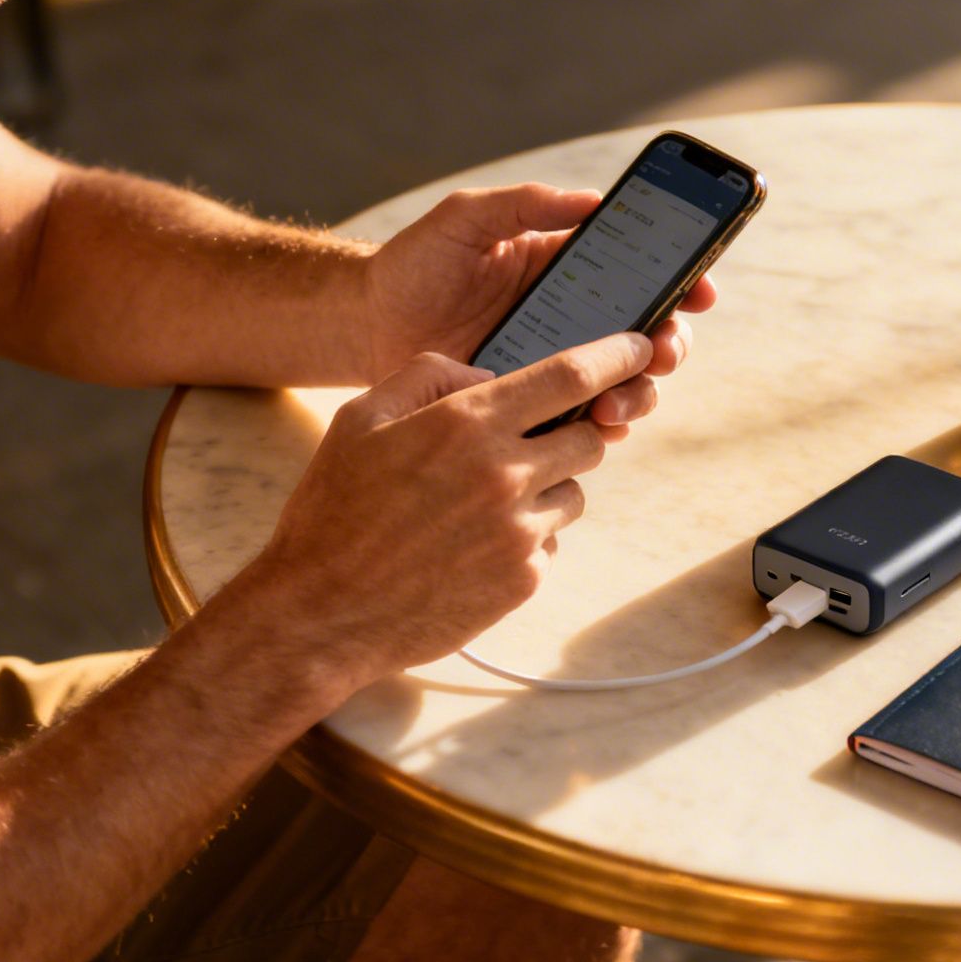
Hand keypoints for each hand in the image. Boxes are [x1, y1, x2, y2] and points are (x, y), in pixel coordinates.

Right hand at [225, 332, 653, 692]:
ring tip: (478, 507)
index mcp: (467, 423)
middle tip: (527, 445)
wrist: (321, 614)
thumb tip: (487, 376)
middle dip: (571, 433)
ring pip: (573, 493)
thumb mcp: (361, 418)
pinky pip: (551, 543)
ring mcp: (519, 532)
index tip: (639, 347)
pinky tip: (469, 548)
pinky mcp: (523, 580)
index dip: (617, 355)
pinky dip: (525, 539)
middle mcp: (505, 474)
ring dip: (545, 490)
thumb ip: (429, 375)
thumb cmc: (333, 511)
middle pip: (590, 437)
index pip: (572, 375)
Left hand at [361, 183, 715, 441]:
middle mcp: (570, 320)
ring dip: (636, 395)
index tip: (700, 290)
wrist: (363, 326)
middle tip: (660, 353)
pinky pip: (579, 425)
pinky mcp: (528, 409)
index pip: (639, 275)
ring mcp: (552, 368)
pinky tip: (591, 431)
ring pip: (622, 385)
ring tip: (614, 404)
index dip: (681, 281)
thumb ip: (525, 203)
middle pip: (646, 336)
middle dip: (667, 346)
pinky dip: (597, 431)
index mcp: (566, 270)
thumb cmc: (413, 265)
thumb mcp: (465, 219)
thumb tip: (593, 200)